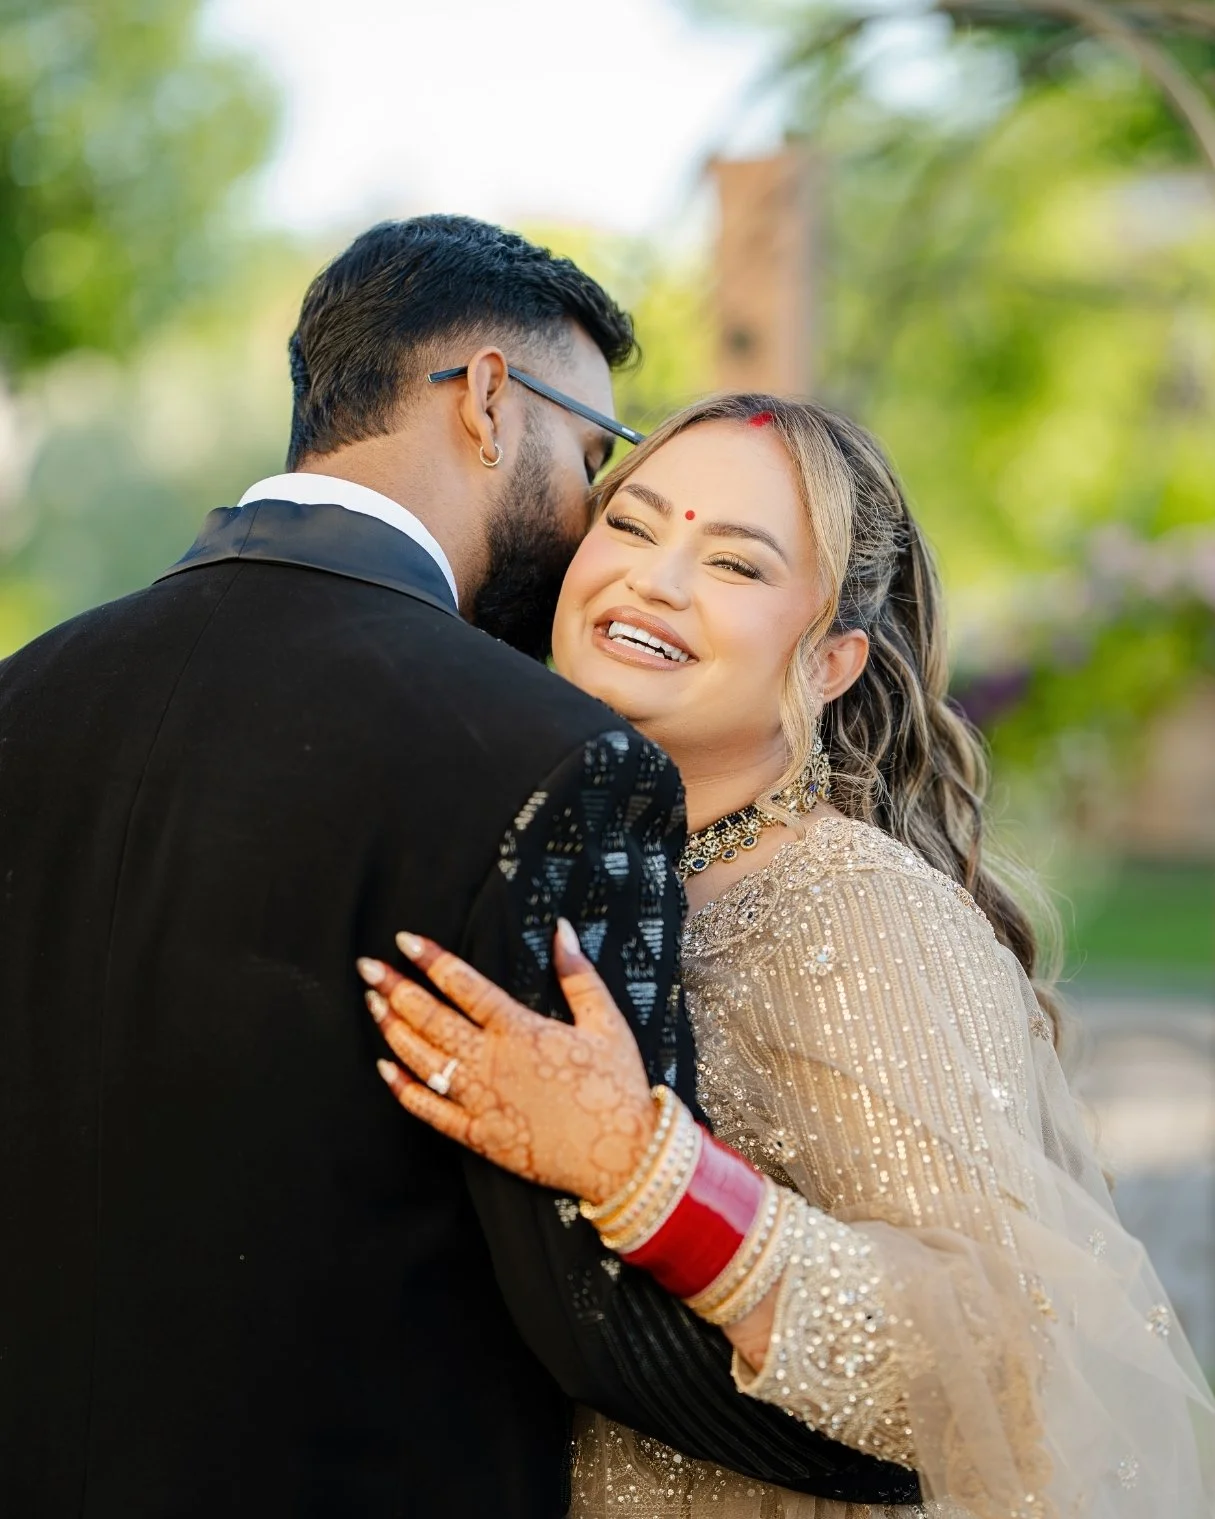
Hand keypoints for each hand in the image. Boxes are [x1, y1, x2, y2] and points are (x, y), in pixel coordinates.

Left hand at [357, 921, 656, 1203]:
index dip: (432, 961)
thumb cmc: (618, 1086)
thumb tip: (561, 929)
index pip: (465, 986)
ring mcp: (481, 1101)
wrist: (624, 1159)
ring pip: (424, 1060)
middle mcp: (493, 1062)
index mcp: (522, 1029)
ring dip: (394, 1030)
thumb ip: (578, 974)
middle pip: (432, 1019)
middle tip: (368, 967)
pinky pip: (430, 1112)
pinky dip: (404, 1090)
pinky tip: (384, 1069)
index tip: (404, 940)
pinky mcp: (479, 1136)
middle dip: (396, 989)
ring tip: (372, 1004)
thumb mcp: (606, 1022)